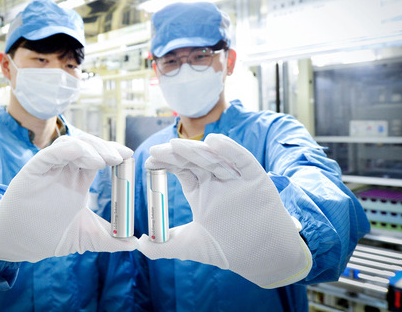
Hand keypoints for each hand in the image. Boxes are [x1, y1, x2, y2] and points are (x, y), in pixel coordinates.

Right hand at [0, 133, 137, 261]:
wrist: (20, 244)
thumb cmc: (49, 234)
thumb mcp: (86, 237)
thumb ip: (109, 240)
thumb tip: (134, 245)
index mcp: (78, 180)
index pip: (98, 157)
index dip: (113, 153)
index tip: (128, 156)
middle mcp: (65, 171)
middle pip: (87, 147)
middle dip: (104, 148)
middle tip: (119, 157)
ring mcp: (49, 169)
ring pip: (70, 145)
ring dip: (88, 148)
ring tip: (102, 161)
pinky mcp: (33, 171)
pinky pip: (49, 154)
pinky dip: (64, 150)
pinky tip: (78, 152)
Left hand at [138, 134, 311, 287]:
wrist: (264, 258)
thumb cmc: (229, 249)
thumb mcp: (192, 246)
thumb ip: (164, 246)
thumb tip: (138, 245)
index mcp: (201, 191)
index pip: (181, 170)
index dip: (166, 163)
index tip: (149, 161)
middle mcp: (216, 181)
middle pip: (194, 160)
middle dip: (176, 154)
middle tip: (158, 151)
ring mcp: (236, 178)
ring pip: (214, 158)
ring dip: (196, 150)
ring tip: (177, 145)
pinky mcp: (255, 179)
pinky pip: (242, 160)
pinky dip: (230, 150)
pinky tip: (214, 142)